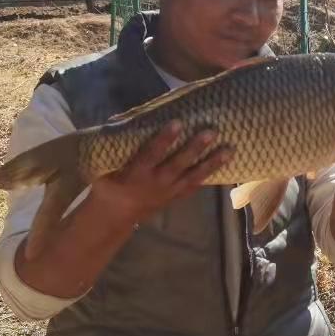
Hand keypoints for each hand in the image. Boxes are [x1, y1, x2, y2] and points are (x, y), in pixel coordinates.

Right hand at [89, 120, 233, 226]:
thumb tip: (122, 119)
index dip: (165, 138)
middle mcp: (156, 183)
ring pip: (193, 176)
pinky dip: (209, 178)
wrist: (114, 216)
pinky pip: (194, 187)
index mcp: (136, 173)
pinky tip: (225, 168)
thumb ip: (115, 145)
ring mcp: (168, 192)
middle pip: (179, 163)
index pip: (152, 153)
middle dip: (196, 148)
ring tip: (229, 150)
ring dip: (212, 163)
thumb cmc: (108, 184)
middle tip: (212, 132)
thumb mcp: (105, 166)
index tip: (178, 122)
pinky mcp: (176, 197)